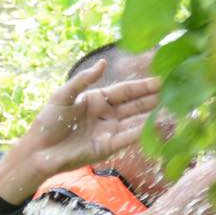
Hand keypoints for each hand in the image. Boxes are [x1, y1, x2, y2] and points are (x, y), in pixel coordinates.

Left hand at [0, 60, 160, 204]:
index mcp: (98, 99)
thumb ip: (83, 80)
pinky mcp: (107, 148)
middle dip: (156, 99)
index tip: (163, 79)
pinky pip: (128, 138)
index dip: (144, 85)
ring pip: (136, 121)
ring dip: (154, 116)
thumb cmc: (48, 121)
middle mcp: (107, 115)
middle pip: (136, 105)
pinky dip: (143, 131)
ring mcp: (109, 132)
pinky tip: (157, 125)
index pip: (127, 91)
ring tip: (175, 109)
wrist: (38, 151)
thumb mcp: (63, 96)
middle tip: (178, 92)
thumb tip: (103, 63)